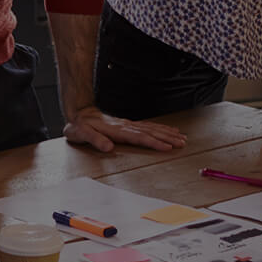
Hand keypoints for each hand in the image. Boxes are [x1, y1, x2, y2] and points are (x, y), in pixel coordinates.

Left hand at [63, 105, 186, 152]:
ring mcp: (129, 124)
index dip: (154, 143)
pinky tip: (169, 130)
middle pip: (151, 132)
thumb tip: (108, 147)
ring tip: (181, 138)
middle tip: (182, 143)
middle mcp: (126, 126)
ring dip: (168, 133)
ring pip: (153, 128)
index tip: (167, 147)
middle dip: (168, 138)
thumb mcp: (82, 134)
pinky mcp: (129, 124)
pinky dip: (161, 128)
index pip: (140, 137)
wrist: (79, 113)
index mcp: (118, 130)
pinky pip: (149, 126)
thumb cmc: (80, 126)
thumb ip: (95, 140)